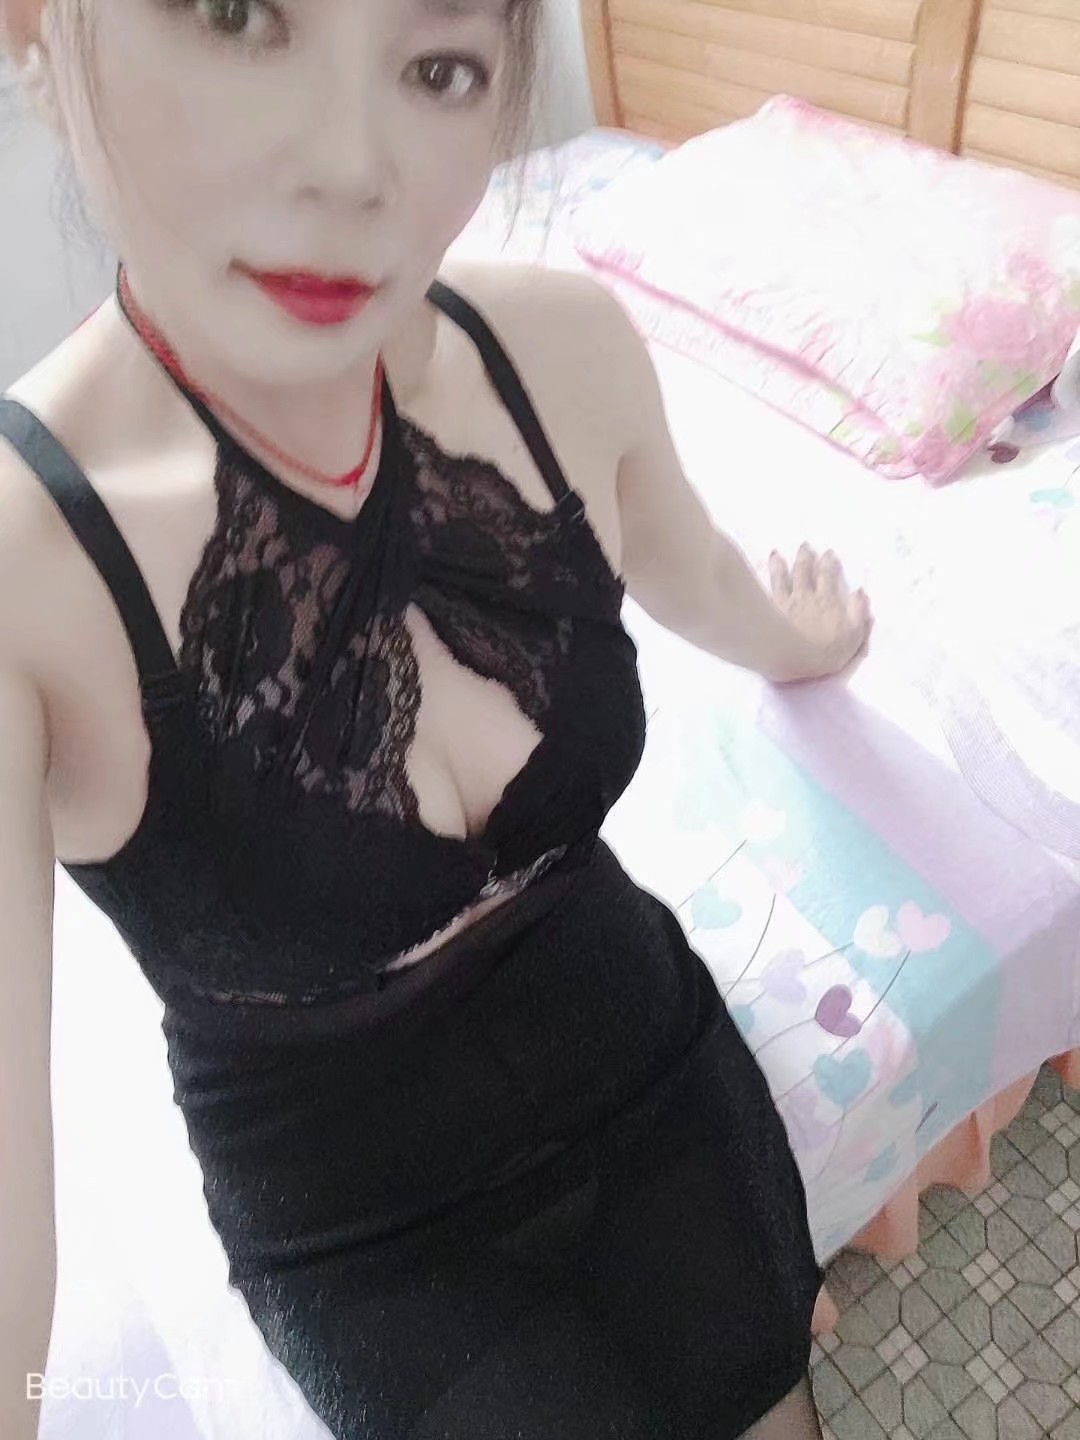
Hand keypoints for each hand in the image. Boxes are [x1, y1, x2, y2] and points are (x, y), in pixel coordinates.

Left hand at [767, 543, 872, 681]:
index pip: (828, 577)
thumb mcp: (853, 634)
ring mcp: (786, 601)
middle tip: (804, 546)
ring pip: (783, 577)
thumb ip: (858, 612)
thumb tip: (860, 592)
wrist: (793, 656)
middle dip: (805, 558)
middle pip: (805, 572)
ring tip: (776, 554)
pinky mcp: (770, 609)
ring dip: (781, 564)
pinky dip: (768, 575)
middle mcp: (806, 596)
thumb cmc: (826, 650)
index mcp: (828, 601)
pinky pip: (770, 588)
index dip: (828, 564)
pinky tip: (761, 571)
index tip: (827, 553)